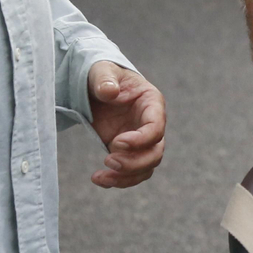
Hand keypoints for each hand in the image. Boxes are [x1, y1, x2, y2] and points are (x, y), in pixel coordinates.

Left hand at [87, 61, 165, 187]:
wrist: (95, 85)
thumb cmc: (103, 74)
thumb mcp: (101, 71)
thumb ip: (105, 78)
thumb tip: (109, 91)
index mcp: (151, 102)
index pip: (156, 127)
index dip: (140, 140)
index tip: (116, 143)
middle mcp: (151, 124)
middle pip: (155, 153)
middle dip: (134, 163)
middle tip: (109, 160)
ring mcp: (141, 140)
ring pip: (146, 168)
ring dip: (126, 177)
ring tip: (101, 176)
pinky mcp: (128, 152)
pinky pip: (132, 173)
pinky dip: (117, 180)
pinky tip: (99, 179)